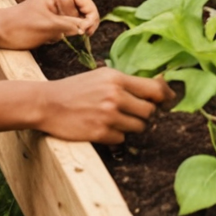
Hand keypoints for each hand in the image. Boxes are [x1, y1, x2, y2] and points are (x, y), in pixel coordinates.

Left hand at [0, 0, 99, 50]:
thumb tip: (86, 28)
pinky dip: (67, 35)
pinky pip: (67, 28)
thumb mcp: (48, 25)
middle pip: (83, 9)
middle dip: (86, 22)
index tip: (88, 28)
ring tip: (70, 37)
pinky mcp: (52, 23)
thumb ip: (70, 25)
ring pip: (76, 20)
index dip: (90, 12)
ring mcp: (56, 12)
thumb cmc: (20, 25)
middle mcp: (59, 1)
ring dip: (76, 30)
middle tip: (86, 35)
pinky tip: (58, 39)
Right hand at [37, 67, 174, 142]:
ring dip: (130, 126)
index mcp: (116, 79)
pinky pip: (121, 139)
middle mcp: (115, 96)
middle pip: (148, 111)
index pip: (154, 89)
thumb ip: (125, 82)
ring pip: (138, 127)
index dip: (165, 97)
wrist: (47, 103)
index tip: (168, 101)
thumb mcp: (101, 77)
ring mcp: (107, 116)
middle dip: (144, 114)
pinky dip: (115, 136)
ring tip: (115, 120)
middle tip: (132, 113)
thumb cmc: (75, 88)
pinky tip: (102, 128)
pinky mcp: (99, 133)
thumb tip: (157, 88)